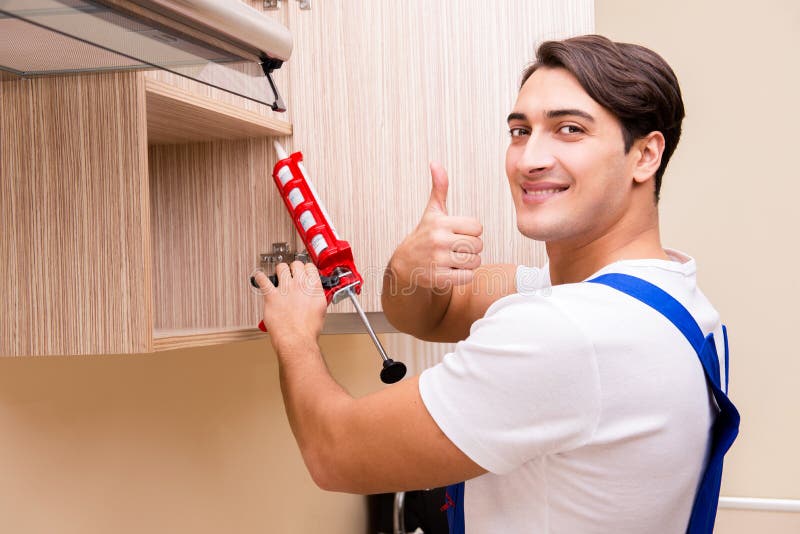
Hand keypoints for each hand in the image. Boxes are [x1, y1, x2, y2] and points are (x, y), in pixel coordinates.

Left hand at [253, 261, 327, 350]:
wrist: (297, 340)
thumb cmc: (308, 330)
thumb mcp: (321, 310)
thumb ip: (316, 298)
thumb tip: (314, 295)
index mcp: (313, 288)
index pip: (310, 267)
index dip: (306, 268)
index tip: (303, 270)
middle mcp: (300, 285)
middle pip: (296, 265)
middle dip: (293, 267)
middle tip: (291, 273)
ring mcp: (285, 289)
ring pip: (281, 268)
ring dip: (279, 270)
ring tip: (277, 274)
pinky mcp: (271, 296)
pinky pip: (263, 280)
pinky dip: (260, 277)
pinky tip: (259, 277)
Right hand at [390, 163, 482, 290]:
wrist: (405, 264)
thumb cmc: (424, 236)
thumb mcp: (432, 212)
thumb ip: (439, 188)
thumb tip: (435, 163)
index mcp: (441, 223)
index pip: (477, 227)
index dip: (471, 232)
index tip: (459, 234)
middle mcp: (439, 240)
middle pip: (478, 245)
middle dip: (472, 248)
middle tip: (458, 249)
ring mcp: (438, 260)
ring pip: (474, 262)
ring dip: (469, 263)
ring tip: (455, 259)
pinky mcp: (439, 277)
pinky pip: (467, 277)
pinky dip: (464, 276)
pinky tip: (452, 271)